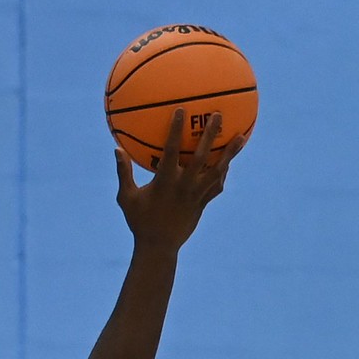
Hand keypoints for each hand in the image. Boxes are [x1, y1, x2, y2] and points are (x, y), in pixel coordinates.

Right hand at [115, 108, 238, 253]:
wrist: (159, 248)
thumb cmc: (140, 222)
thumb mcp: (127, 198)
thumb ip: (124, 172)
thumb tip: (117, 149)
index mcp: (165, 181)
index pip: (172, 150)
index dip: (177, 130)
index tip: (182, 110)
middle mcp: (184, 186)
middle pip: (202, 156)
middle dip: (210, 135)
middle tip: (218, 115)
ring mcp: (196, 195)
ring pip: (217, 171)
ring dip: (229, 153)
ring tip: (241, 137)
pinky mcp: (202, 204)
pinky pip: (216, 186)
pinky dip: (223, 173)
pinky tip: (228, 163)